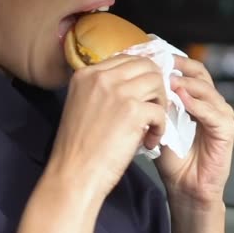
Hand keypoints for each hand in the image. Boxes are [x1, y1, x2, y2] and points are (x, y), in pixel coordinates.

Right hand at [48, 55, 167, 197]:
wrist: (73, 174)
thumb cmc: (77, 149)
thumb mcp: (82, 106)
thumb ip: (101, 91)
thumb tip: (132, 85)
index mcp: (86, 74)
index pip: (126, 59)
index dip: (142, 76)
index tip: (145, 94)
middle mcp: (101, 77)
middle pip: (146, 65)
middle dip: (156, 87)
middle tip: (153, 110)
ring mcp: (118, 92)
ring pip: (157, 83)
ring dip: (160, 105)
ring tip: (151, 126)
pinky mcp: (132, 111)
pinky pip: (160, 111)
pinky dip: (160, 128)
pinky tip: (149, 141)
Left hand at [156, 56, 233, 209]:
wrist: (185, 188)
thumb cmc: (172, 161)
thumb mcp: (158, 125)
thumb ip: (154, 105)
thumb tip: (136, 83)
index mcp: (196, 100)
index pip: (187, 72)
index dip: (171, 62)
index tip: (152, 54)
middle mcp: (211, 104)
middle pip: (199, 74)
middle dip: (180, 65)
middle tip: (161, 60)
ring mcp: (221, 116)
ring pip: (206, 90)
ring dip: (187, 83)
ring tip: (168, 79)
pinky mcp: (226, 131)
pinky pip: (213, 113)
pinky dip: (198, 105)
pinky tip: (183, 100)